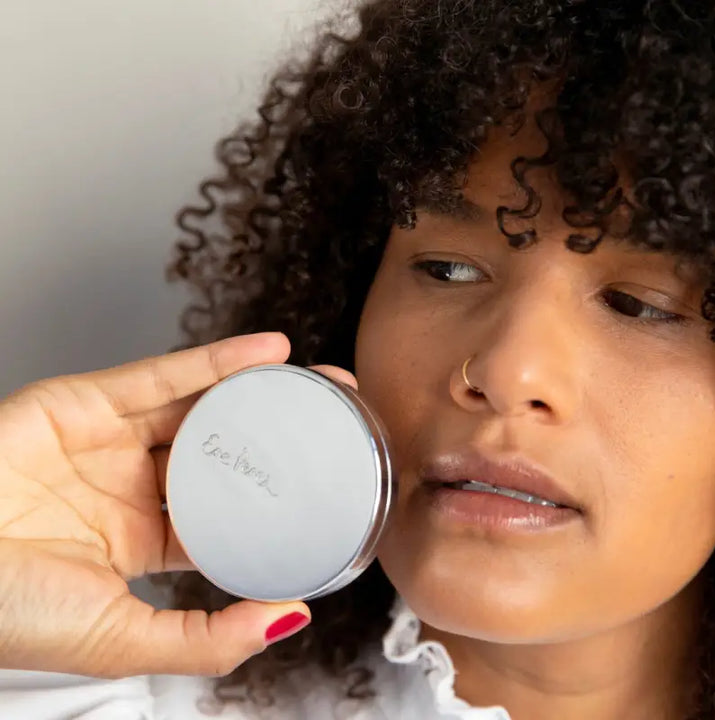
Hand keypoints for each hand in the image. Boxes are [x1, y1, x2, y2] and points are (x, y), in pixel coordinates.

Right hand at [0, 332, 355, 677]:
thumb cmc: (4, 611)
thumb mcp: (118, 639)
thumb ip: (205, 638)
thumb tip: (288, 618)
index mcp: (143, 542)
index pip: (228, 513)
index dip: (278, 498)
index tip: (329, 484)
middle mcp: (132, 487)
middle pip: (224, 451)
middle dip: (282, 435)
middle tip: (340, 420)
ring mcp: (110, 441)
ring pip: (201, 406)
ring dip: (260, 389)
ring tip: (320, 379)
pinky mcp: (85, 401)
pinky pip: (163, 375)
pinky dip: (217, 360)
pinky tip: (267, 349)